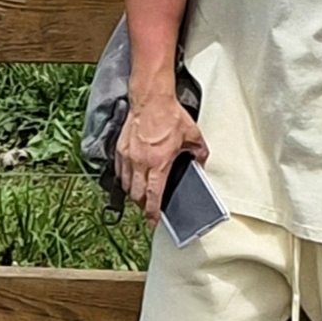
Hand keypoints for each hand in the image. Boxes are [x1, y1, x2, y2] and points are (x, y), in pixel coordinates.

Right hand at [116, 89, 206, 225]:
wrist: (151, 99)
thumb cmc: (170, 115)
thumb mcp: (192, 134)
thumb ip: (199, 151)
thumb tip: (201, 161)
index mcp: (158, 163)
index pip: (153, 195)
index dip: (153, 212)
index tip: (153, 221)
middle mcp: (140, 163)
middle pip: (137, 195)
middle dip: (143, 205)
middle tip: (149, 207)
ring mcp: (128, 156)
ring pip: (126, 185)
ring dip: (133, 192)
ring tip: (141, 193)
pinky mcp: (120, 149)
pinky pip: (120, 171)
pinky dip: (125, 178)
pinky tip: (132, 177)